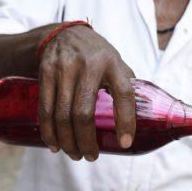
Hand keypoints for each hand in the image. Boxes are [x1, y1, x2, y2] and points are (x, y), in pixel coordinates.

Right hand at [36, 24, 135, 161]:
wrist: (64, 34)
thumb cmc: (97, 55)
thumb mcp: (116, 62)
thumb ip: (128, 85)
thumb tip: (146, 116)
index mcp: (112, 63)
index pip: (124, 94)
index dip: (126, 121)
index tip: (125, 143)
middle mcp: (88, 65)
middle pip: (84, 112)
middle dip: (86, 141)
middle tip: (90, 157)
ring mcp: (64, 69)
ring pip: (62, 114)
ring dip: (68, 141)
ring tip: (74, 154)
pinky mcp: (46, 73)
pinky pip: (45, 109)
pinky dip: (49, 131)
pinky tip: (54, 144)